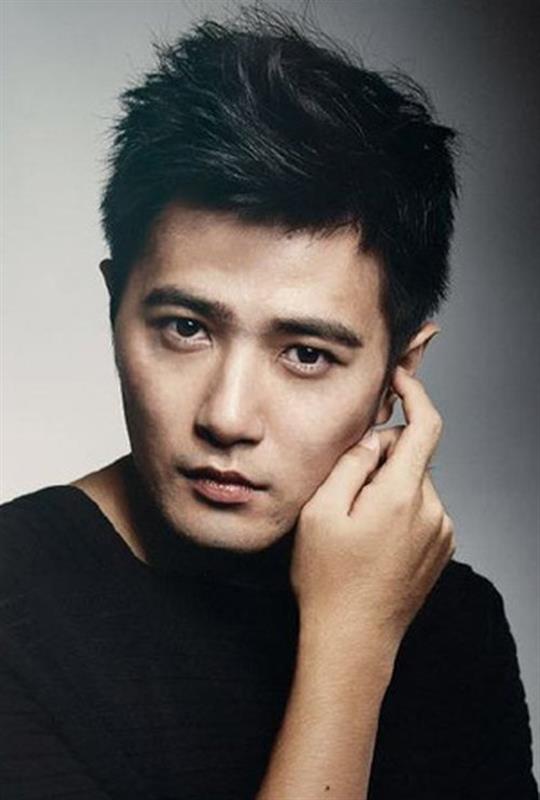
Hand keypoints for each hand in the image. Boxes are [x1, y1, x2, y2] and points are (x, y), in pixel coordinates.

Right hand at [290, 367, 455, 647]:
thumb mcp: (321, 513)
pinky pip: (421, 509)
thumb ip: (350, 465)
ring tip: (355, 524)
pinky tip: (372, 540)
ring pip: (414, 483)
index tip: (399, 380)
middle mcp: (431, 510)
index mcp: (401, 495)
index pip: (425, 426)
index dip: (414, 395)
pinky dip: (399, 508)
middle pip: (412, 456)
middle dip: (381, 455)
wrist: (353, 640)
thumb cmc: (328, 580)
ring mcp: (440, 532)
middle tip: (344, 486)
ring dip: (389, 486)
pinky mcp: (440, 549)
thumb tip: (373, 439)